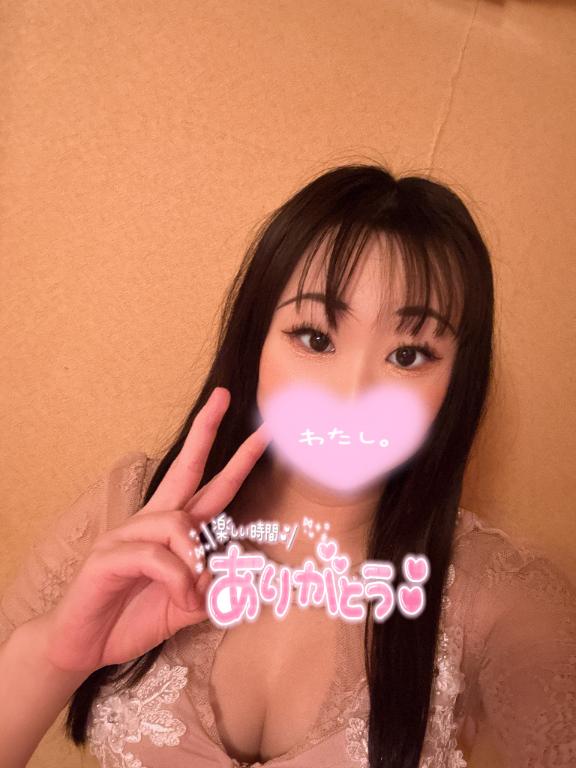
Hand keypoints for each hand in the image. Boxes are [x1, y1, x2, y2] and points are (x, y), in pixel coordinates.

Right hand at [41, 387, 269, 674]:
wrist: (82, 647)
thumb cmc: (132, 618)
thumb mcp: (185, 605)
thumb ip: (212, 588)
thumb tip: (232, 574)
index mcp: (170, 530)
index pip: (206, 486)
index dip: (233, 461)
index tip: (259, 432)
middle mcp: (149, 522)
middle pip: (183, 469)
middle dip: (206, 431)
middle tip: (224, 396)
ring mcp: (125, 535)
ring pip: (177, 524)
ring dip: (195, 561)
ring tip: (192, 594)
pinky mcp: (107, 556)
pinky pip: (155, 556)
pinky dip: (176, 580)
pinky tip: (179, 598)